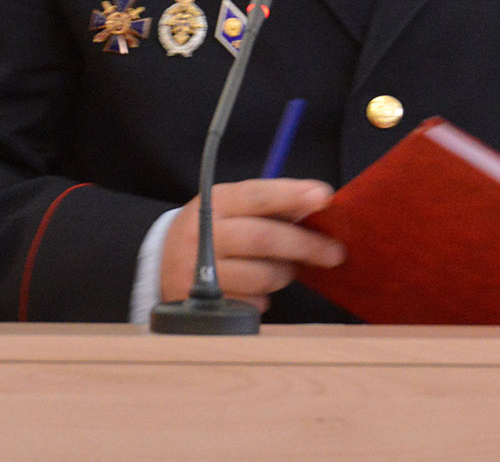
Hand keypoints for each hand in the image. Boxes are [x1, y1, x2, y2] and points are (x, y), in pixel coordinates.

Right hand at [159, 179, 345, 310]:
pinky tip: (256, 289)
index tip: (324, 197)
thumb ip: (272, 205)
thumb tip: (318, 202)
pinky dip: (264, 298)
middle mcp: (202, 235)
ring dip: (284, 273)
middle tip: (336, 252)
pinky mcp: (202, 304)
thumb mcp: (234, 207)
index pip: (257, 196)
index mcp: (215, 203)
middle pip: (264, 238)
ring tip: (284, 269)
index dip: (291, 195)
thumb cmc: (215, 230)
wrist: (163, 261)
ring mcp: (198, 272)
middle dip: (306, 245)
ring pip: (262, 276)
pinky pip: (252, 304)